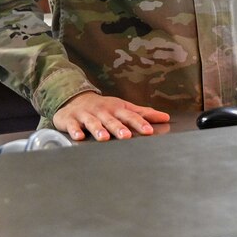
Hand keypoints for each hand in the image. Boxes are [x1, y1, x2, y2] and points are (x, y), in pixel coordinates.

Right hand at [52, 93, 169, 140]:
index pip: (130, 116)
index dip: (139, 123)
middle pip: (111, 120)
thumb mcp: (123, 107)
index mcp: (116, 108)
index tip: (149, 131)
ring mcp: (86, 115)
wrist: (75, 99)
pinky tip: (79, 137)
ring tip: (104, 138)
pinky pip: (73, 126)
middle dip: (119, 127)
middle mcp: (102, 111)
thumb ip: (143, 113)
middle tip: (126, 136)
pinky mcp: (70, 120)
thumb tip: (165, 117)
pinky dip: (75, 131)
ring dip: (98, 130)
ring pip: (93, 122)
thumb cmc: (104, 107)